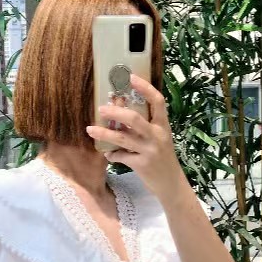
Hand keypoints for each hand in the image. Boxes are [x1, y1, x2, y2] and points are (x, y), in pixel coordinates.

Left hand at [85, 73, 186, 200]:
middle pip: (134, 118)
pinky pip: (121, 156)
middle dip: (115, 113)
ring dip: (104, 134)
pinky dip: (112, 155)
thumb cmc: (163, 159)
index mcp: (163, 126)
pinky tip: (108, 154)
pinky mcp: (142, 165)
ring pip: (122, 138)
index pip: (157, 101)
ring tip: (90, 129)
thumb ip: (146, 128)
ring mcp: (149, 150)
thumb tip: (120, 115)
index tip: (131, 77)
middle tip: (101, 109)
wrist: (171, 184)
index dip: (145, 87)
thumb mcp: (160, 139)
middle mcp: (157, 136)